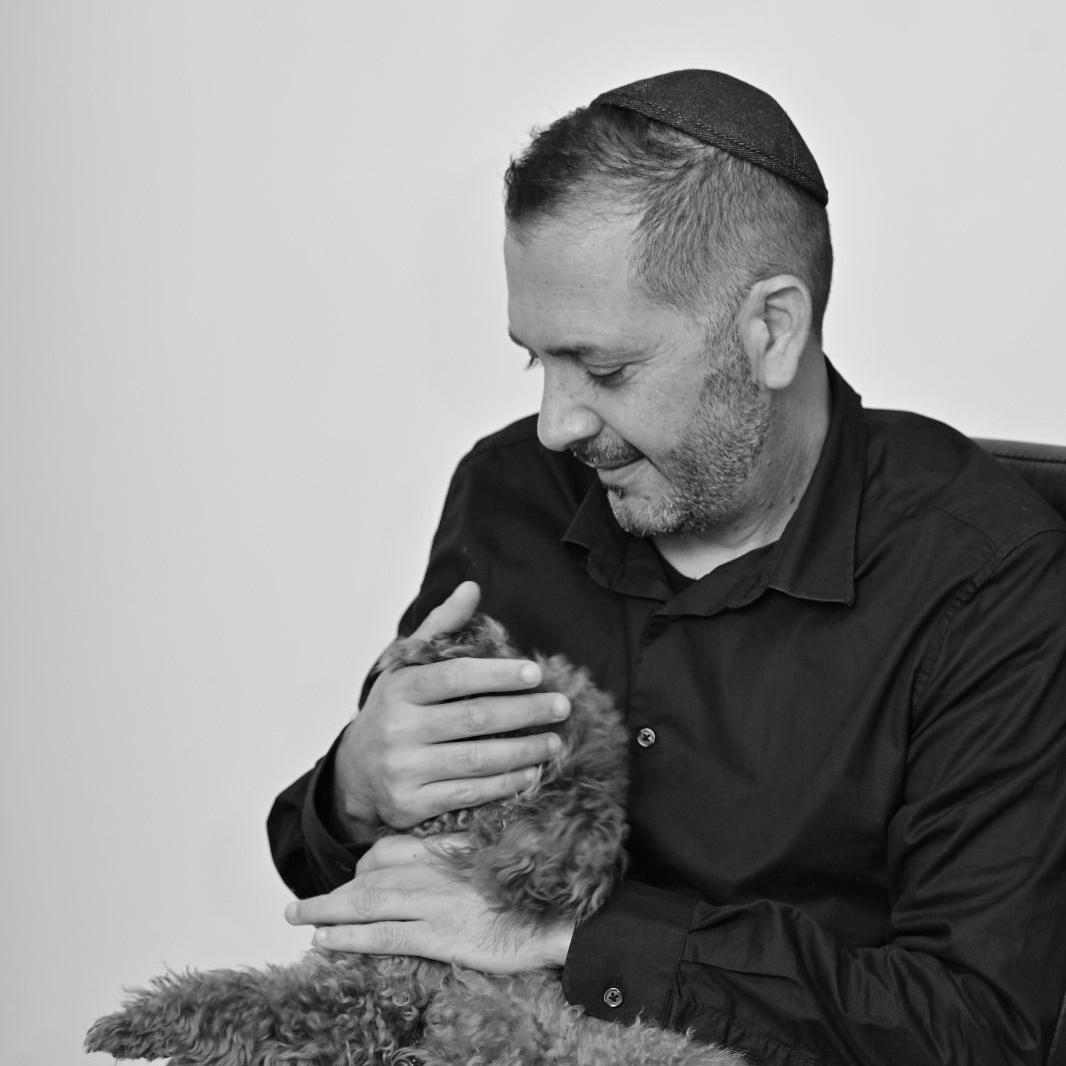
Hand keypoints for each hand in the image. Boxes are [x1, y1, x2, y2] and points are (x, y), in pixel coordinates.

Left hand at [285, 835, 574, 972]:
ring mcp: (436, 903)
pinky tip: (326, 939)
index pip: (392, 849)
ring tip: (301, 918)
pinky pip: (383, 934)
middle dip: (333, 891)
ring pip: (367, 903)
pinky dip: (349, 936)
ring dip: (328, 910)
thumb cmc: (541, 889)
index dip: (364, 865)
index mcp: (451, 851)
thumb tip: (454, 855)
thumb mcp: (505, 858)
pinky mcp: (440, 935)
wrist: (565, 917)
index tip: (350, 878)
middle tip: (301, 903)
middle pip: (371, 877)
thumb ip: (473, 854)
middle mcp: (437, 873)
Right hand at [333, 581, 570, 834]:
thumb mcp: (406, 665)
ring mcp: (404, 770)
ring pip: (476, 760)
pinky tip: (531, 773)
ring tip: (554, 741)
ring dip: (523, 751)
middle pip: (473, 719)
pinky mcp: (411, 805)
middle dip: (524, 711)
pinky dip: (505, 784)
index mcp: (399, 689)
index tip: (536, 673)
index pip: (455, 677)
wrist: (354, 773)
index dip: (498, 674)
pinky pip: (469, 794)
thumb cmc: (394, 710)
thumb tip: (471, 588)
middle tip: (561, 706)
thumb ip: (440, 626)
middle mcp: (398, 730)